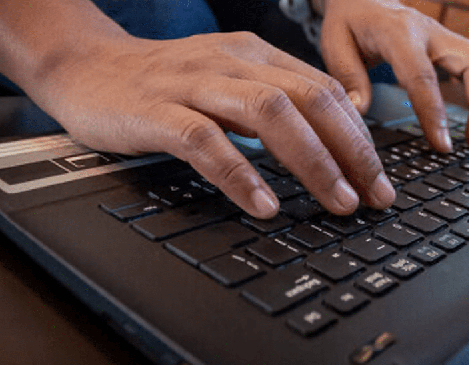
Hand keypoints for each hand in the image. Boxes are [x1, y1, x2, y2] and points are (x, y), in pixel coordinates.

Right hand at [31, 32, 394, 218]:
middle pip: (310, 100)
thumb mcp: (229, 82)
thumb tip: (331, 143)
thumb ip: (275, 103)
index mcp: (256, 55)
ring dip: (313, 162)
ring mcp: (195, 84)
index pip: (326, 92)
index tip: (381, 180)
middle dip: (352, 151)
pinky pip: (206, 141)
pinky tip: (263, 205)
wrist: (87, 67)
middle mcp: (233, 63)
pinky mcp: (157, 111)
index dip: (360, 137)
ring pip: (270, 114)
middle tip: (374, 196)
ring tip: (338, 202)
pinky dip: (240, 174)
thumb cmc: (165, 83)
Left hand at [318, 0, 468, 151]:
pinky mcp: (454, 46)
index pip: (422, 76)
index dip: (435, 113)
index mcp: (398, 33)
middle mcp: (430, 32)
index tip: (442, 146)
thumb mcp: (335, 45)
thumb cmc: (349, 23)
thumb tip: (360, 111)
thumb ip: (348, 78)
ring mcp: (446, 37)